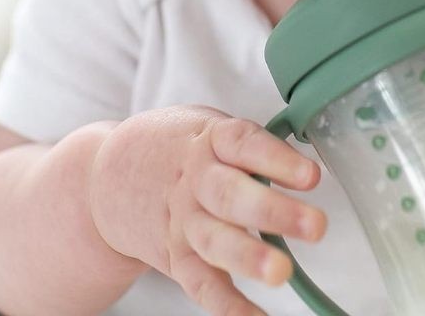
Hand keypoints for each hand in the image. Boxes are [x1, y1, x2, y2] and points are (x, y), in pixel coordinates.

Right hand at [87, 105, 324, 315]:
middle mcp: (195, 181)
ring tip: (282, 271)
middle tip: (316, 226)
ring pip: (215, 241)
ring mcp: (182, 221)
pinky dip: (226, 305)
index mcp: (209, 139)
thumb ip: (253, 147)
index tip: (311, 176)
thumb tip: (310, 169)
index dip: (277, 160)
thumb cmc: (179, 147)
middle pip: (232, 196)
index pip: (243, 144)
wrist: (109, 175)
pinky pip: (200, 284)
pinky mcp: (174, 258)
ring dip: (249, 258)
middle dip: (274, 212)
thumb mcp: (209, 127)